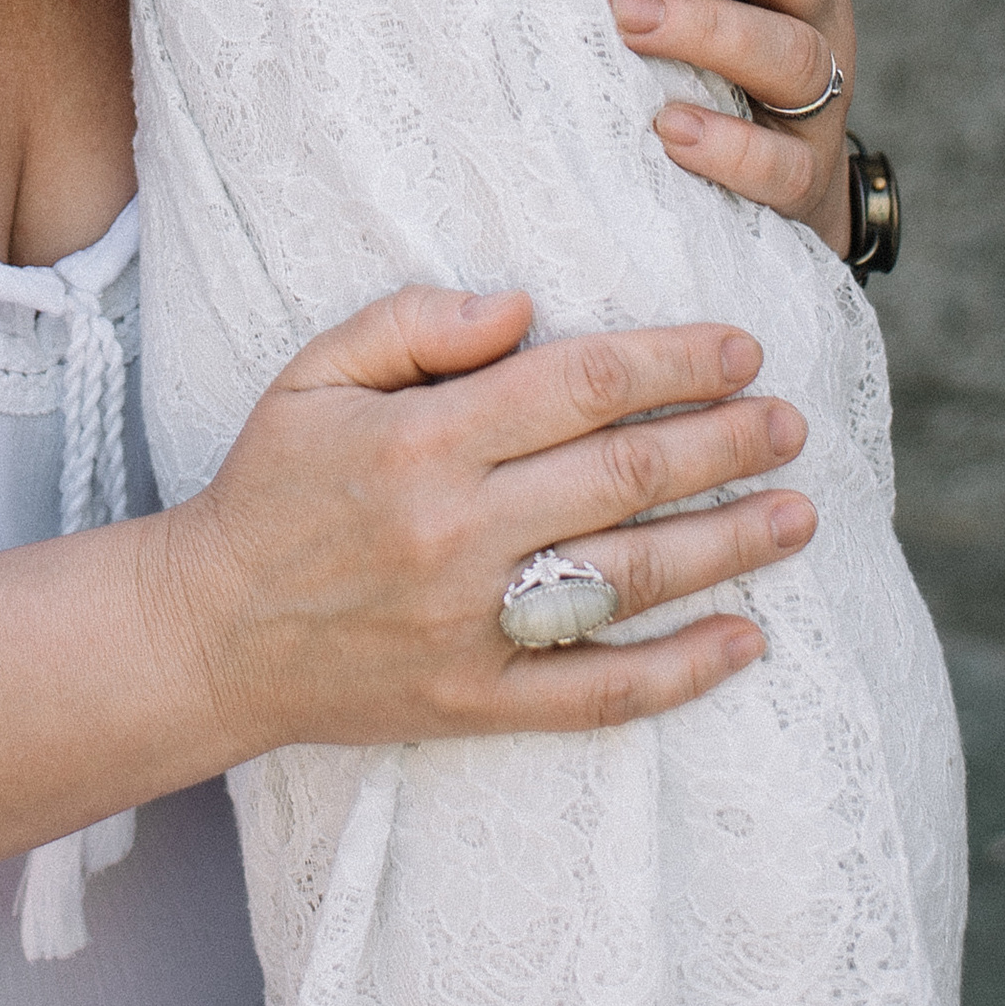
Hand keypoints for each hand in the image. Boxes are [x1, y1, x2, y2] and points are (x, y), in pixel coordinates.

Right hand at [170, 288, 814, 758]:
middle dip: (725, 443)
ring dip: (729, 543)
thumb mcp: (314, 372)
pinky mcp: (476, 701)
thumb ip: (415, 320)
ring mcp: (471, 624)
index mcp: (423, 441)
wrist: (206, 631)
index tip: (742, 349)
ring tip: (798, 512)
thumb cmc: (269, 484)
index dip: (672, 362)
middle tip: (790, 421)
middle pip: (625, 478)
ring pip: (630, 579)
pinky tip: (747, 640)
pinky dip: (681, 670)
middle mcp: (458, 531)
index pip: (579, 386)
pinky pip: (598, 692)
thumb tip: (523, 304)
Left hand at [607, 0, 855, 252]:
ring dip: (708, 32)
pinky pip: (779, 168)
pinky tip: (671, 131)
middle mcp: (817, 15)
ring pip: (788, 58)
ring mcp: (818, 102)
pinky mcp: (799, 180)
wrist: (787, 200)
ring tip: (628, 16)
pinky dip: (729, 149)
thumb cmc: (741, 41)